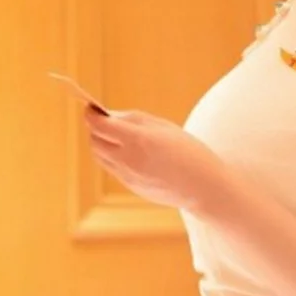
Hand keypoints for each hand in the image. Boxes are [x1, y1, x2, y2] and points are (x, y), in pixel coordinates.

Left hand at [83, 105, 226, 213]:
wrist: (204, 187)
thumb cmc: (189, 152)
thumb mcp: (164, 127)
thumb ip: (134, 119)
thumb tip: (110, 117)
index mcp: (137, 140)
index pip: (99, 126)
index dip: (91, 115)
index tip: (91, 108)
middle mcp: (128, 160)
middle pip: (95, 142)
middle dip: (96, 129)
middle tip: (105, 121)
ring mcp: (127, 176)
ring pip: (100, 157)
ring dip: (102, 144)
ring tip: (116, 137)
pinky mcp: (131, 187)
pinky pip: (113, 168)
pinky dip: (114, 157)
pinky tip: (130, 152)